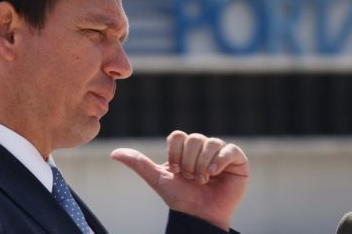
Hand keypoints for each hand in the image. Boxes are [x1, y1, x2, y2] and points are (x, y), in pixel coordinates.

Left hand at [111, 130, 248, 230]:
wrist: (199, 216)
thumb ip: (139, 164)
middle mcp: (203, 147)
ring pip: (211, 142)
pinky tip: (215, 174)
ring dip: (203, 164)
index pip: (178, 136)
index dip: (175, 154)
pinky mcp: (237, 161)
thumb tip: (114, 153)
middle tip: (192, 179)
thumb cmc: (180, 199)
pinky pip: (230, 149)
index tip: (176, 171)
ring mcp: (220, 153)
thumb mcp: (158, 180)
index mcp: (186, 149)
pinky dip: (221, 160)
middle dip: (190, 162)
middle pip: (194, 138)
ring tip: (203, 180)